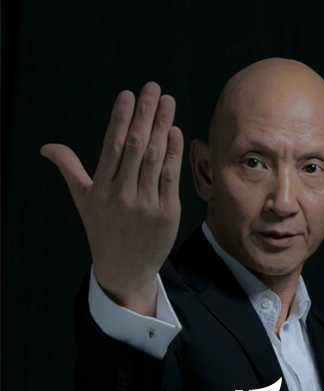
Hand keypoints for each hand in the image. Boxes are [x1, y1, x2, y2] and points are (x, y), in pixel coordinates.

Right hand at [41, 82, 182, 315]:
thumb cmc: (103, 231)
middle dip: (145, 114)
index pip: (111, 146)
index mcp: (100, 189)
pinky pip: (171, 178)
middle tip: (154, 89)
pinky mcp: (166, 212)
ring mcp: (146, 203)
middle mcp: (122, 194)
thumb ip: (69, 170)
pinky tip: (175, 132)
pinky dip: (174, 153)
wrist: (125, 268)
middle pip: (135, 146)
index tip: (129, 95)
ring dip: (162, 126)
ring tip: (167, 102)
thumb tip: (46, 147)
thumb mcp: (83, 201)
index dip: (120, 118)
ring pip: (155, 158)